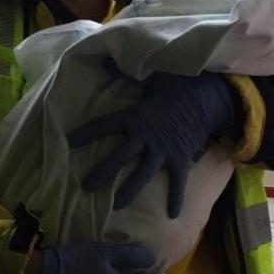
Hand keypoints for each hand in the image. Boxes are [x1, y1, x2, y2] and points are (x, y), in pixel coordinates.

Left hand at [69, 71, 239, 217]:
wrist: (206, 97)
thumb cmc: (176, 85)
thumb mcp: (151, 76)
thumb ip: (127, 70)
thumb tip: (104, 56)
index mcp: (135, 117)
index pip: (104, 125)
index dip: (86, 134)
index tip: (68, 142)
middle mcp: (145, 137)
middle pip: (118, 158)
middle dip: (101, 173)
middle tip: (85, 187)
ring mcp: (162, 150)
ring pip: (141, 175)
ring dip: (129, 191)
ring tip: (116, 206)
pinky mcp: (179, 159)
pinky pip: (177, 183)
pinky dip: (176, 199)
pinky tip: (172, 216)